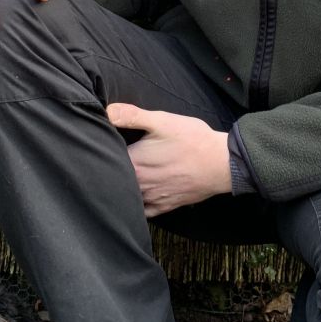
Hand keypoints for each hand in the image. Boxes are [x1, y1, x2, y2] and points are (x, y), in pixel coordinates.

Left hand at [107, 104, 231, 217]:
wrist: (221, 163)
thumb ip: (132, 115)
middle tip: (106, 163)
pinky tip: (137, 196)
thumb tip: (107, 110)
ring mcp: (152, 198)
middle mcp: (139, 184)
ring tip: (119, 179)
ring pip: (128, 196)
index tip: (99, 148)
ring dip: (123, 188)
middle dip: (111, 171)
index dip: (102, 152)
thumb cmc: (192, 140)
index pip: (107, 159)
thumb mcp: (162, 120)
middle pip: (115, 180)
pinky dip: (137, 205)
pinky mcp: (165, 206)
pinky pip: (143, 211)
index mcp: (134, 163)